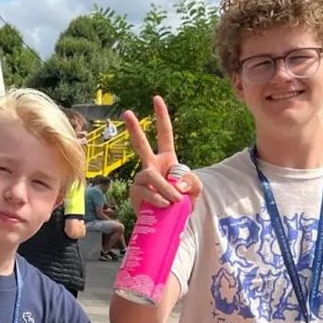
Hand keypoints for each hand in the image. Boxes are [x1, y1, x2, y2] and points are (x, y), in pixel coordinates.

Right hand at [125, 96, 201, 212]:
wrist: (169, 224)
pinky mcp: (135, 193)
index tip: (156, 99)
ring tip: (174, 200)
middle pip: (141, 145)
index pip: (164, 134)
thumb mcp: (195, 190)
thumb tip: (178, 182)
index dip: (161, 117)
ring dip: (165, 187)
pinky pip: (146, 191)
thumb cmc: (181, 204)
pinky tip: (164, 204)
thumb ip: (192, 181)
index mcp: (166, 160)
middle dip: (134, 128)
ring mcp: (141, 179)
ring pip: (150, 175)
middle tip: (127, 112)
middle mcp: (151, 166)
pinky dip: (158, 198)